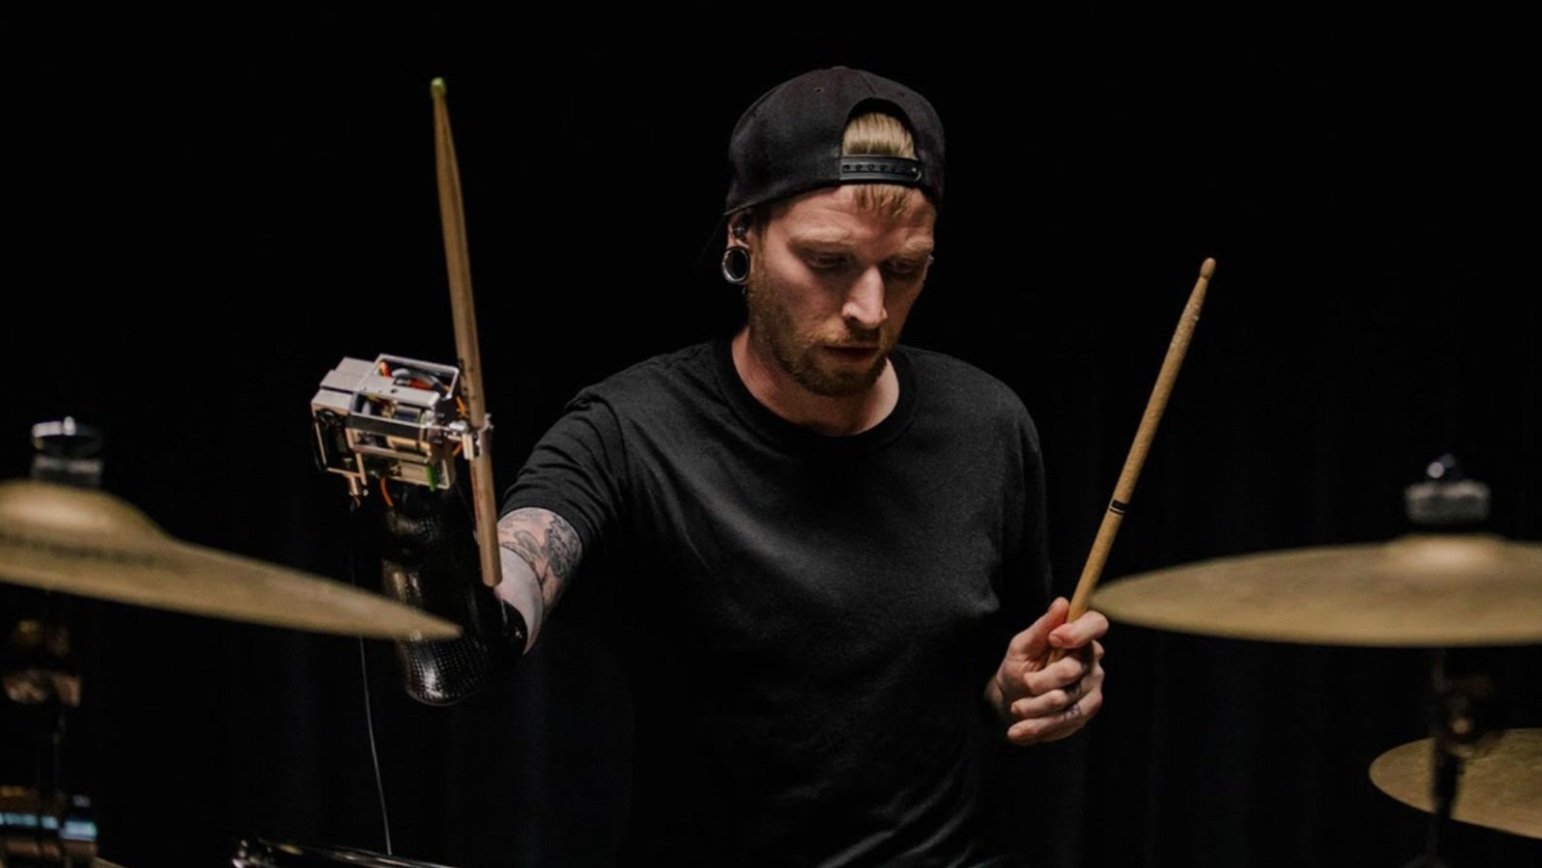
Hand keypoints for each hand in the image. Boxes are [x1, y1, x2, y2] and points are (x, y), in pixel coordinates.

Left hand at [985, 597, 1106, 744]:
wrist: (1013, 700)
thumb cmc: (1019, 666)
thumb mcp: (1022, 645)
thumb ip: (1041, 627)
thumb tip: (1061, 603)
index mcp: (1079, 636)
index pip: (1096, 624)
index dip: (1080, 631)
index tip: (1055, 638)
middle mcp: (1091, 660)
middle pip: (1075, 668)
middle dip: (1045, 679)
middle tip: (1025, 683)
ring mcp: (1091, 687)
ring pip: (1067, 699)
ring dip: (1036, 707)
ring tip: (1015, 709)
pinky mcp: (1085, 712)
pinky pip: (1064, 721)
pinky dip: (1038, 727)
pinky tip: (1018, 732)